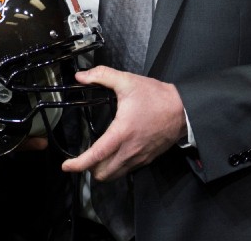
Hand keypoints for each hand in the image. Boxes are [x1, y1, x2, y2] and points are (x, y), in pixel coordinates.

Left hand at [61, 66, 184, 180]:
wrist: (184, 110)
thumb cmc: (156, 97)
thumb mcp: (128, 81)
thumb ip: (102, 76)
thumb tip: (81, 76)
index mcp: (121, 133)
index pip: (96, 155)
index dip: (78, 164)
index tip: (66, 166)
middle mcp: (129, 150)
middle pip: (102, 172)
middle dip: (88, 168)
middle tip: (82, 157)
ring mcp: (139, 158)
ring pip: (114, 175)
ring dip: (102, 170)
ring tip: (95, 159)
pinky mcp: (147, 159)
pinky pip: (126, 171)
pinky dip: (116, 168)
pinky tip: (113, 156)